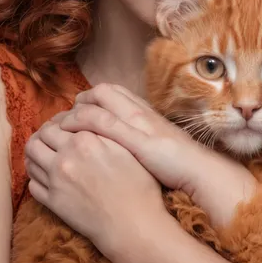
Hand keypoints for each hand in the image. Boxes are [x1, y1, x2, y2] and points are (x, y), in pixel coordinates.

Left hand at [24, 108, 166, 254]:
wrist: (133, 224)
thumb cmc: (137, 184)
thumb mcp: (125, 147)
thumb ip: (101, 130)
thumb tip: (85, 120)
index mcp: (85, 139)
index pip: (57, 122)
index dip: (59, 121)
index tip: (64, 125)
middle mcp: (66, 157)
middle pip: (38, 138)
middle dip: (42, 135)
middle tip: (51, 138)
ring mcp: (56, 181)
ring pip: (30, 159)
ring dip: (35, 153)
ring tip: (45, 153)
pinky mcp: (53, 202)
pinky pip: (32, 184)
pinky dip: (35, 176)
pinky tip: (46, 175)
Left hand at [60, 83, 258, 226]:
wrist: (201, 172)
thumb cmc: (182, 162)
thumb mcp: (160, 141)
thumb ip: (142, 134)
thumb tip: (125, 136)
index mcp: (147, 111)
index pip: (114, 90)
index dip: (92, 95)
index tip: (80, 106)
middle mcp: (141, 112)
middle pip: (103, 92)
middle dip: (80, 100)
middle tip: (66, 116)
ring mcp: (139, 124)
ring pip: (98, 104)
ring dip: (75, 112)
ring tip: (60, 126)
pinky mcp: (137, 141)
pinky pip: (103, 124)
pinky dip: (83, 124)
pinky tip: (70, 135)